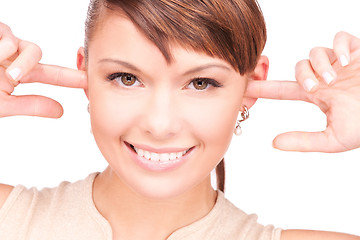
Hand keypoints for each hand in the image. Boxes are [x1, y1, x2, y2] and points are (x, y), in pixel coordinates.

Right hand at [0, 22, 86, 117]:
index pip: (48, 74)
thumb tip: (60, 111)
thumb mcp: (4, 104)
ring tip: (11, 76)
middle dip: (66, 73)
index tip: (89, 83)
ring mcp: (5, 43)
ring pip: (32, 50)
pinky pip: (10, 40)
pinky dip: (2, 51)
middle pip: (47, 59)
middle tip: (85, 80)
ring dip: (24, 64)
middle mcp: (14, 56)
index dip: (70, 78)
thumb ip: (31, 106)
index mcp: (17, 73)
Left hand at [246, 32, 359, 152]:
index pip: (284, 89)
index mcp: (317, 95)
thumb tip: (274, 143)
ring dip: (321, 65)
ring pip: (316, 52)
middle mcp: (325, 77)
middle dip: (302, 75)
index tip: (246, 86)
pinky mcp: (358, 51)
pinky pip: (340, 38)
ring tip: (334, 78)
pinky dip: (340, 48)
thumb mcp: (334, 139)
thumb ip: (304, 141)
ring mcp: (341, 63)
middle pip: (299, 66)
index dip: (264, 87)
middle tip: (313, 88)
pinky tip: (346, 62)